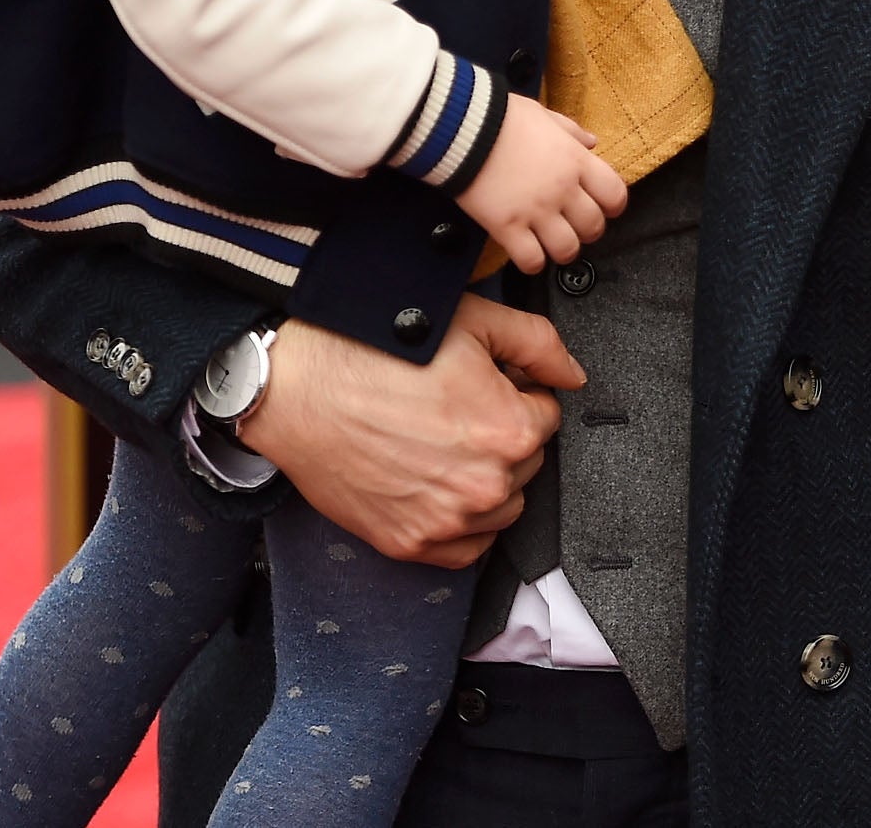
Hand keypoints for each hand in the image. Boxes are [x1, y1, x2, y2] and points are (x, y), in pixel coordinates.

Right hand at [235, 295, 582, 567]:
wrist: (298, 388)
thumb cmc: (378, 351)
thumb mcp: (474, 322)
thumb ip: (539, 346)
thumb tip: (572, 377)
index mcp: (512, 430)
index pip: (547, 416)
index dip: (516, 394)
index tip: (482, 386)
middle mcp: (486, 485)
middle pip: (526, 462)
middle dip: (503, 435)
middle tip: (455, 409)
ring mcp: (447, 520)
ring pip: (501, 506)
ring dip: (486, 480)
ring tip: (441, 443)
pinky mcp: (409, 543)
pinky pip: (466, 547)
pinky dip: (461, 523)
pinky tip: (435, 485)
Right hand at [456, 94, 624, 273]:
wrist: (460, 128)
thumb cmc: (502, 118)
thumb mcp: (544, 115)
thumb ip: (571, 131)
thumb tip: (592, 143)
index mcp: (575, 161)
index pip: (615, 194)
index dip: (613, 206)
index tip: (604, 208)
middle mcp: (562, 189)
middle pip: (593, 226)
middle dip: (588, 231)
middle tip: (574, 228)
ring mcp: (535, 211)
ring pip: (567, 249)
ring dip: (563, 251)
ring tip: (552, 245)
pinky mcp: (506, 227)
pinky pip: (531, 260)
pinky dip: (533, 263)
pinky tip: (527, 253)